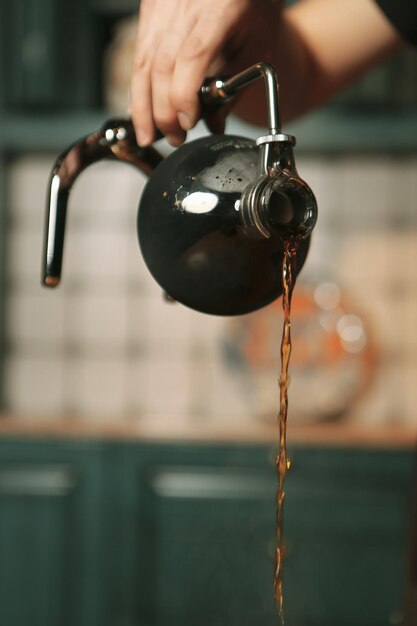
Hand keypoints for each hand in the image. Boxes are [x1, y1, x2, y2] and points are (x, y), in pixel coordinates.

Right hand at [130, 0, 282, 146]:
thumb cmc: (254, 5)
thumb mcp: (259, 43)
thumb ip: (237, 85)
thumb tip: (213, 124)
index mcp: (220, 7)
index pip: (193, 56)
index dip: (184, 95)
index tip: (188, 123)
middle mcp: (185, 2)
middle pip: (161, 65)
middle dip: (163, 111)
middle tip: (174, 137)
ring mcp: (163, 3)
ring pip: (142, 61)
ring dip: (142, 106)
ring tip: (148, 134)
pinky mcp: (150, 7)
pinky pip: (138, 52)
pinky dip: (139, 86)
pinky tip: (142, 109)